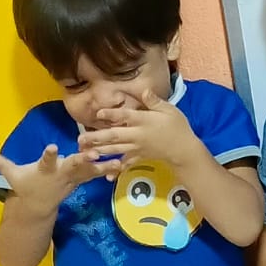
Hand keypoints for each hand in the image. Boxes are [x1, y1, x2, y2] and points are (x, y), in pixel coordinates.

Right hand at [0, 144, 120, 214]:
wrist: (38, 207)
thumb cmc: (26, 185)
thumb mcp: (13, 176)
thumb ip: (2, 164)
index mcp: (44, 170)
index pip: (45, 161)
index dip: (48, 155)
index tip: (51, 146)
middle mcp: (60, 174)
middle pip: (72, 166)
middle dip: (82, 160)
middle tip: (93, 153)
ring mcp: (73, 179)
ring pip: (90, 170)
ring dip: (103, 166)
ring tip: (118, 160)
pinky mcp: (81, 180)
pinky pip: (96, 174)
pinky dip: (108, 169)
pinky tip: (123, 163)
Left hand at [78, 89, 198, 170]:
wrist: (184, 149)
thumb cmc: (178, 126)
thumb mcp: (169, 110)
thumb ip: (154, 101)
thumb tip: (143, 90)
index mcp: (144, 121)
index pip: (126, 116)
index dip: (112, 114)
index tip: (98, 113)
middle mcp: (138, 135)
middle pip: (115, 136)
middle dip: (97, 137)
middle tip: (80, 139)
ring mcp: (137, 148)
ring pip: (115, 149)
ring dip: (99, 151)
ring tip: (85, 151)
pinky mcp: (139, 156)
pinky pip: (126, 163)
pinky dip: (117, 169)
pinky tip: (106, 175)